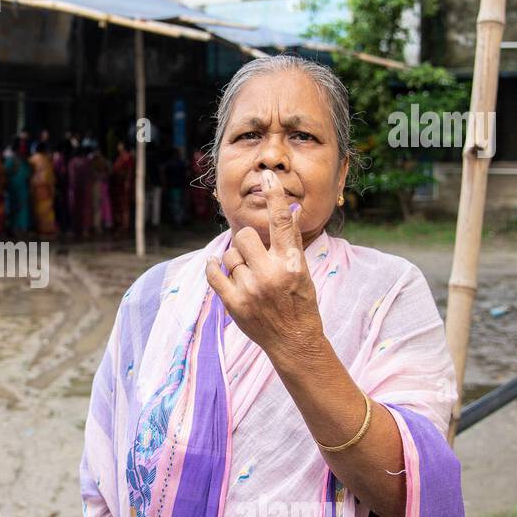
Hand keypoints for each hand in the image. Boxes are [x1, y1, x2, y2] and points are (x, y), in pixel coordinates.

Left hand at [205, 169, 323, 353]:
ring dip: (235, 260)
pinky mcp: (234, 303)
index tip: (267, 175)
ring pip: (229, 255)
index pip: (282, 222)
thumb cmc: (300, 302)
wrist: (294, 341)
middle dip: (247, 243)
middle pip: (245, 236)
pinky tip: (218, 267)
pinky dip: (214, 268)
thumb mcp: (303, 270)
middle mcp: (270, 274)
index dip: (274, 196)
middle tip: (255, 256)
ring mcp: (250, 289)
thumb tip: (288, 211)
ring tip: (248, 275)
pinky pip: (213, 274)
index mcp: (291, 263)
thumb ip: (291, 241)